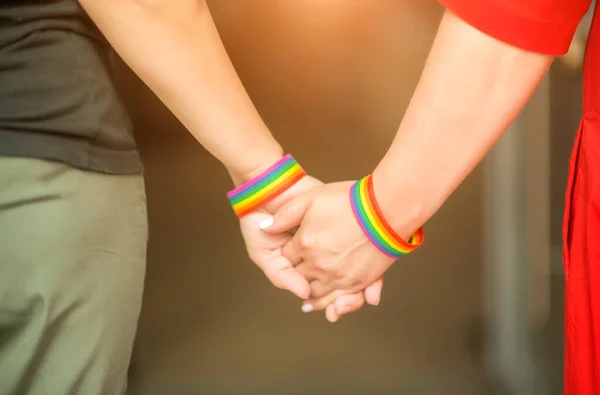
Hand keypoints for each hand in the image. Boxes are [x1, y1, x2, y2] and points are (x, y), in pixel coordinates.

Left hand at [263, 181, 400, 319]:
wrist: (385, 207)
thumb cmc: (348, 200)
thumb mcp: (310, 198)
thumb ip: (285, 214)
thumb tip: (265, 227)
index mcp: (303, 244)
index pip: (288, 257)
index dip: (290, 253)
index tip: (294, 248)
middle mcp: (317, 265)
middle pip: (300, 277)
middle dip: (297, 275)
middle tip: (298, 274)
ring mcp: (338, 275)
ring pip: (316, 293)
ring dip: (311, 296)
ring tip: (307, 300)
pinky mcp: (357, 282)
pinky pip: (337, 300)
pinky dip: (330, 304)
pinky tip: (328, 307)